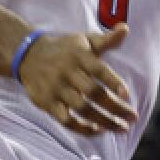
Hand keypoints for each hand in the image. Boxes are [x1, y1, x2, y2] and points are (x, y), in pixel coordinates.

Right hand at [18, 24, 135, 135]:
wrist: (27, 54)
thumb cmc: (65, 49)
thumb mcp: (84, 40)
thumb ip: (107, 39)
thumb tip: (125, 29)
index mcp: (79, 56)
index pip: (98, 70)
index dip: (113, 82)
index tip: (127, 94)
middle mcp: (67, 73)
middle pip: (93, 93)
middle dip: (115, 107)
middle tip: (133, 118)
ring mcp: (56, 89)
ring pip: (82, 109)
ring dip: (103, 121)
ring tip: (121, 128)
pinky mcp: (46, 103)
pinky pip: (65, 120)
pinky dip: (82, 128)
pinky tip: (98, 130)